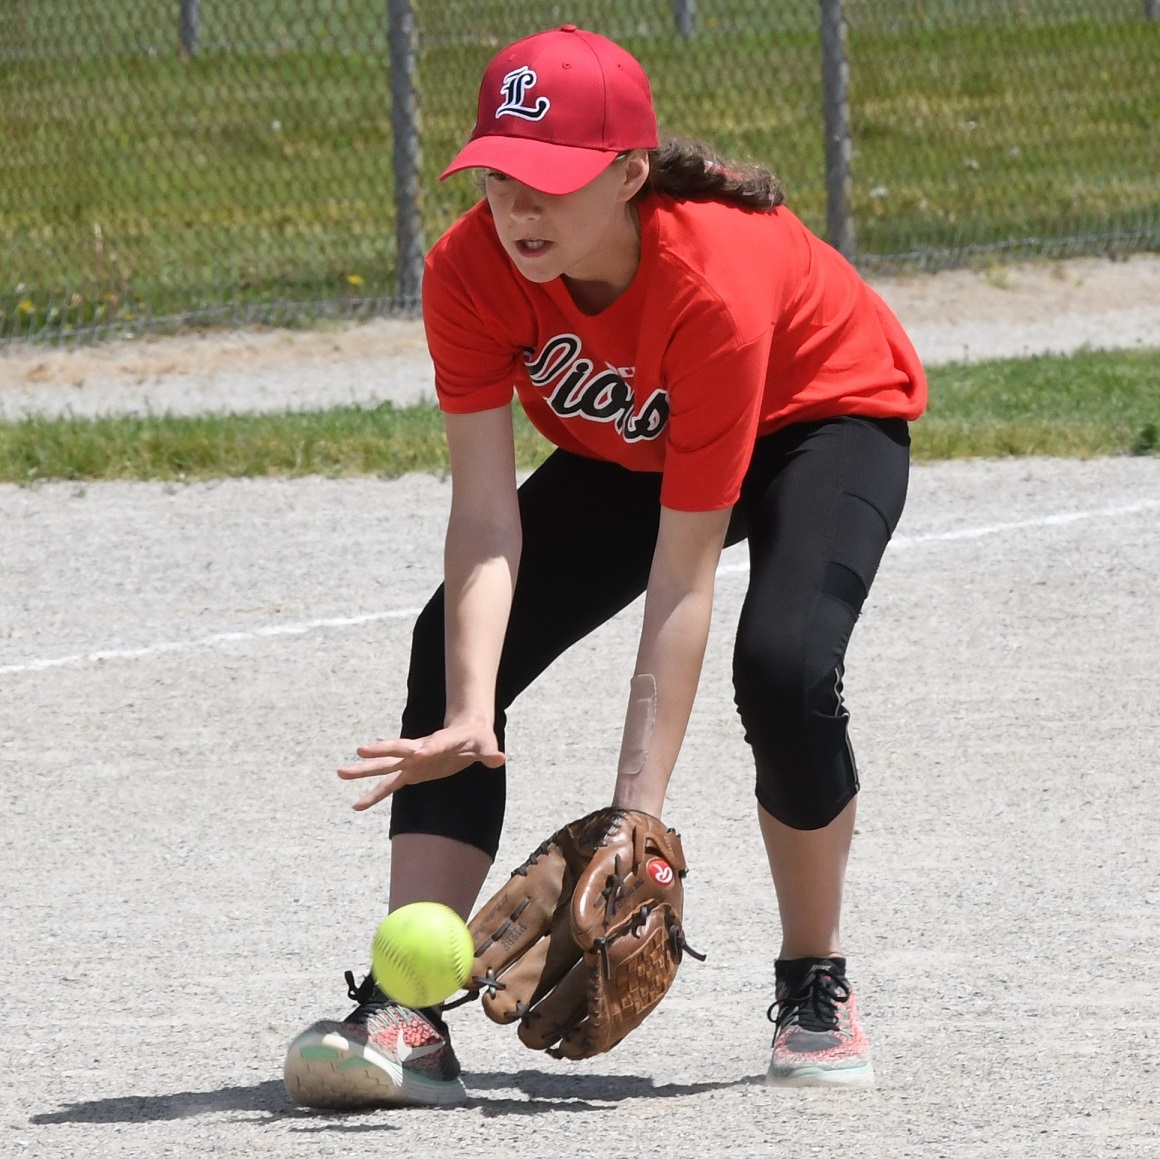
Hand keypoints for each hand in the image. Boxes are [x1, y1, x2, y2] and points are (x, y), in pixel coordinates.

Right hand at [337, 722, 505, 810]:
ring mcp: (413, 761)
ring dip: (364, 771)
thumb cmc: (477, 738)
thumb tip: (499, 758)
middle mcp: (422, 749)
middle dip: (381, 750)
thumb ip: (489, 752)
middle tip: (360, 750)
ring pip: (386, 767)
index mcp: (442, 741)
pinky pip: (389, 786)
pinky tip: (356, 805)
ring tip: (340, 773)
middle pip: (399, 749)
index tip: (420, 753)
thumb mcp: (486, 744)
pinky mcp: (411, 773)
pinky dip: (373, 795)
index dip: (429, 748)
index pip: (435, 744)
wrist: (465, 730)